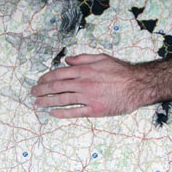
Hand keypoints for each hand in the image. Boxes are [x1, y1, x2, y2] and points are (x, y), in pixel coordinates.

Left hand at [31, 54, 155, 117]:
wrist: (137, 85)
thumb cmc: (121, 70)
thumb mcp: (101, 58)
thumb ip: (82, 58)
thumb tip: (67, 60)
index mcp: (84, 70)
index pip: (59, 74)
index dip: (46, 78)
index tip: (40, 81)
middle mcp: (83, 83)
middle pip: (57, 87)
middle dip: (42, 90)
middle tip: (33, 92)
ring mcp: (88, 97)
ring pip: (62, 100)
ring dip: (47, 101)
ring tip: (38, 103)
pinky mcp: (94, 109)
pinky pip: (74, 112)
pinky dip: (62, 113)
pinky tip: (53, 113)